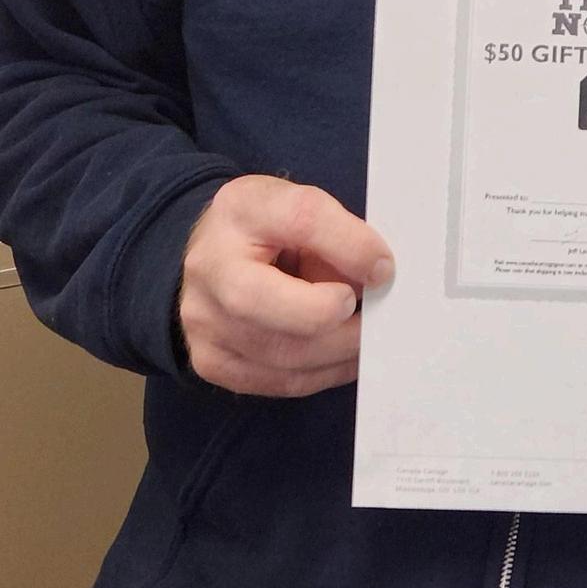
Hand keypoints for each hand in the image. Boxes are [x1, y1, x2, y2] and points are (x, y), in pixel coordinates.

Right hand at [179, 175, 393, 396]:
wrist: (220, 254)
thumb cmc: (271, 229)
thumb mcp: (307, 207)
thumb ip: (342, 235)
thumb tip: (377, 276)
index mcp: (242, 208)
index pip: (301, 219)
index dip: (348, 246)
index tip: (382, 268)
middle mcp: (210, 266)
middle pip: (263, 300)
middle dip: (329, 316)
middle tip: (372, 317)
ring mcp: (203, 319)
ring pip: (277, 353)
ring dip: (336, 351)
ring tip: (367, 337)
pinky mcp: (211, 360)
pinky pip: (277, 380)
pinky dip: (322, 373)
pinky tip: (344, 357)